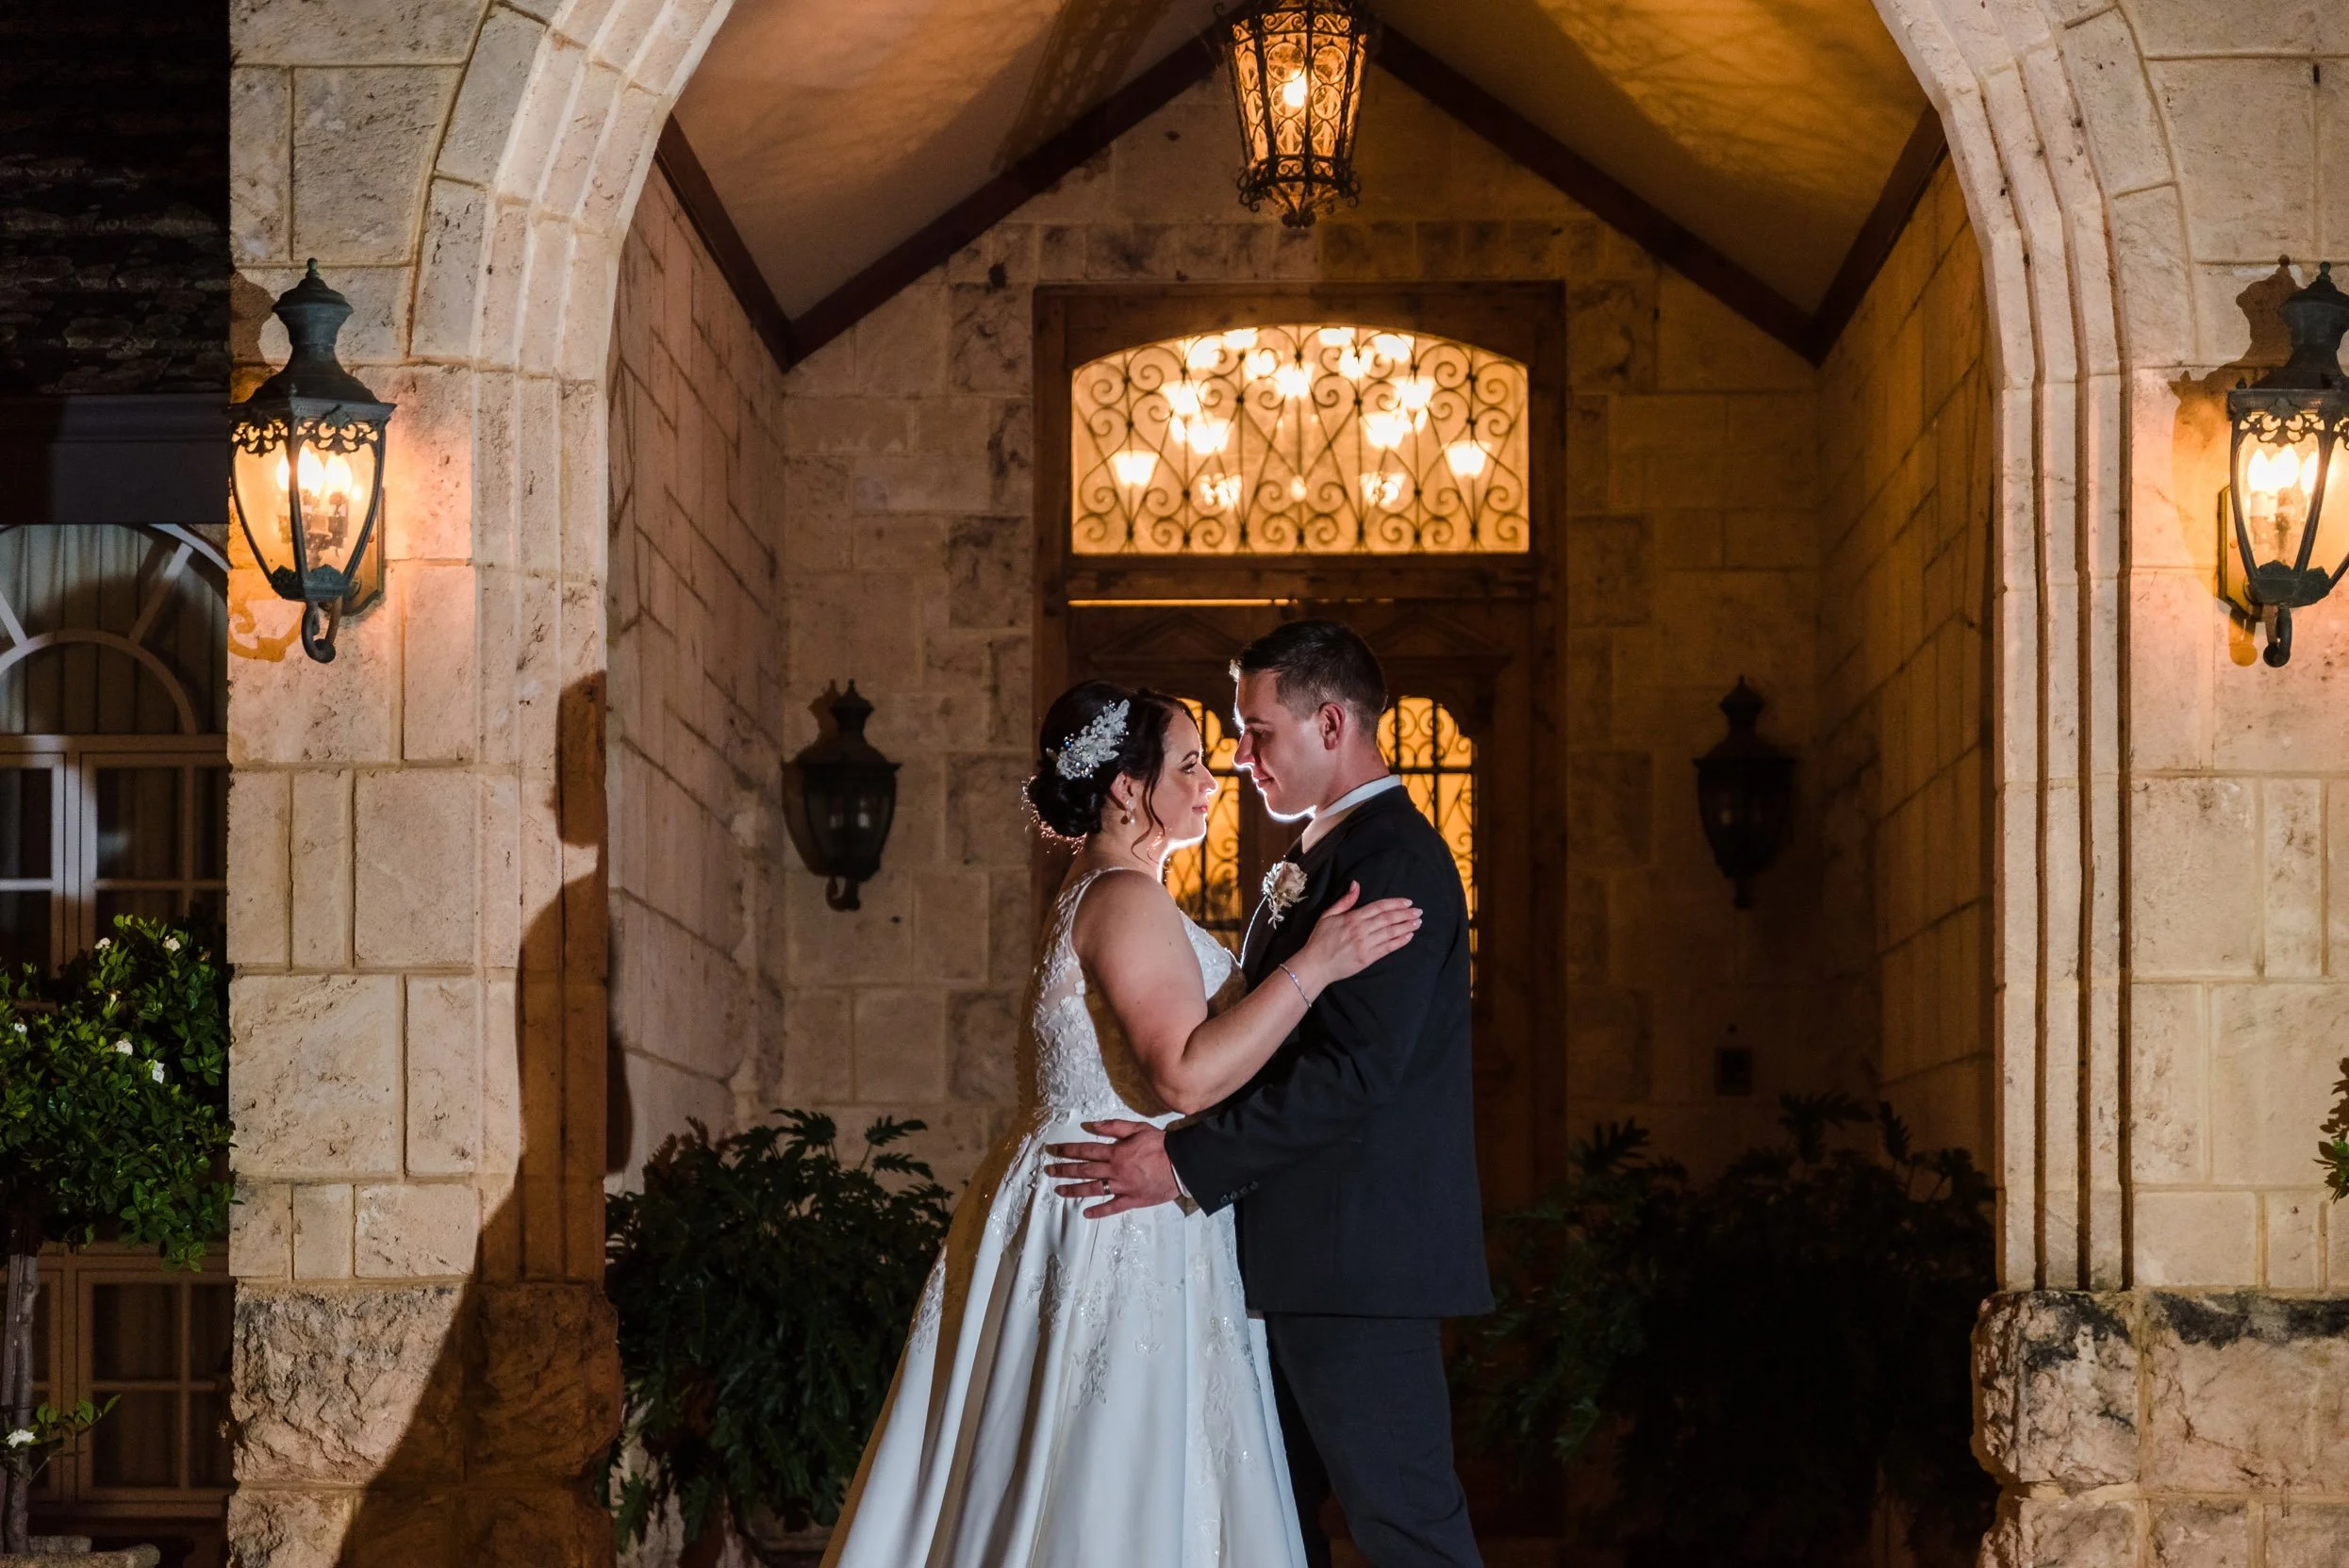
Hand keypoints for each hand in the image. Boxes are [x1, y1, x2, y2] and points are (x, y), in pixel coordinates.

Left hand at [1045, 1121, 1178, 1216]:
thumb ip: (1114, 1127)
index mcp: (1115, 1152)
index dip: (1068, 1150)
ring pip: (1093, 1189)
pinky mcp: (1132, 1200)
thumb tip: (1092, 1125)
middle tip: (1049, 1171)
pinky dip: (1099, 1211)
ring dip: (1074, 1190)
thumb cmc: (1160, 1144)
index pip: (1086, 1150)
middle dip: (1065, 1170)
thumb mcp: (1138, 1128)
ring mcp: (1122, 1187)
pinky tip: (1086, 1213)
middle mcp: (1114, 1170)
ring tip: (1060, 1191)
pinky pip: (1112, 1207)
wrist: (1181, 1165)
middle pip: (1084, 1170)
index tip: (1054, 1151)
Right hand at [1293, 881, 1420, 993]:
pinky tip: (1409, 936)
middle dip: (1405, 914)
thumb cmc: (1320, 939)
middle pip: (1388, 919)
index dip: (1395, 903)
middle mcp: (1361, 930)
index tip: (1407, 902)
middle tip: (1418, 911)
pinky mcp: (1368, 958)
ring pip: (1390, 933)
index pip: (1378, 907)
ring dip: (1406, 926)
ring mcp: (1365, 945)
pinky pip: (1388, 948)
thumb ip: (1345, 901)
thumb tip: (1356, 884)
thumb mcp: (1328, 915)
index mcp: (1352, 918)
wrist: (1316, 965)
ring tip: (1418, 922)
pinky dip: (1399, 942)